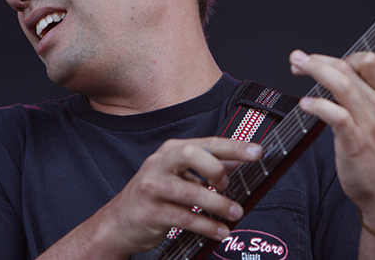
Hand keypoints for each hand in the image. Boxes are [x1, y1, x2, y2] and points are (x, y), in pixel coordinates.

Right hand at [87, 137, 262, 257]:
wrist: (117, 223)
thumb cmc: (154, 196)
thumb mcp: (179, 176)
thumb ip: (207, 169)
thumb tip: (240, 164)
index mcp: (170, 151)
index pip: (207, 143)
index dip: (233, 147)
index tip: (257, 152)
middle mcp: (159, 163)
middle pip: (190, 155)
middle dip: (215, 168)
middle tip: (228, 185)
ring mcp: (152, 187)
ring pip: (189, 191)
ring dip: (217, 204)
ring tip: (235, 214)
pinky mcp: (150, 212)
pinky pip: (184, 218)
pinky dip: (206, 226)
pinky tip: (220, 231)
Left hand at [289, 50, 374, 232]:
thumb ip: (361, 98)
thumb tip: (334, 80)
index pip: (372, 61)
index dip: (346, 55)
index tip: (323, 60)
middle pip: (348, 68)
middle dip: (319, 59)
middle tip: (297, 58)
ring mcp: (367, 123)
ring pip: (342, 85)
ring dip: (316, 71)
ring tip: (297, 67)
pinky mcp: (355, 142)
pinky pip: (337, 115)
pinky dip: (319, 105)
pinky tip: (305, 104)